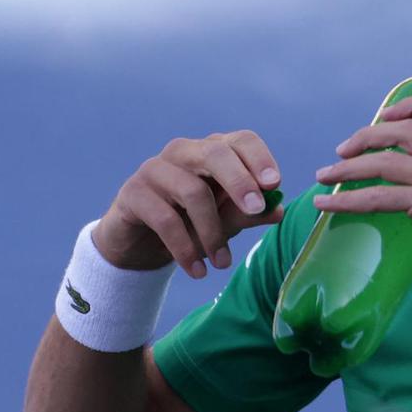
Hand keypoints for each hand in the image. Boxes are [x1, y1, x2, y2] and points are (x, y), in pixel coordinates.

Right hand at [95, 131, 282, 278]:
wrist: (140, 245)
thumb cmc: (190, 224)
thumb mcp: (225, 221)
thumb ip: (249, 213)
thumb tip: (278, 210)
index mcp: (212, 151)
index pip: (240, 141)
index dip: (259, 158)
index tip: (274, 184)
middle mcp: (183, 152)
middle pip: (215, 154)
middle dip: (239, 182)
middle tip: (255, 210)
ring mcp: (155, 169)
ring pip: (192, 190)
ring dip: (212, 232)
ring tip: (223, 263)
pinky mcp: (133, 193)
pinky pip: (165, 218)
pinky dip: (185, 248)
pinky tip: (197, 271)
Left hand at [312, 97, 411, 316]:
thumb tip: (401, 170)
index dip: (411, 105)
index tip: (382, 115)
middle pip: (408, 130)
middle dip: (368, 135)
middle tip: (342, 151)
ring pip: (387, 161)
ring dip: (347, 168)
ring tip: (323, 177)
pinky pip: (378, 195)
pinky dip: (346, 199)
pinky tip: (326, 205)